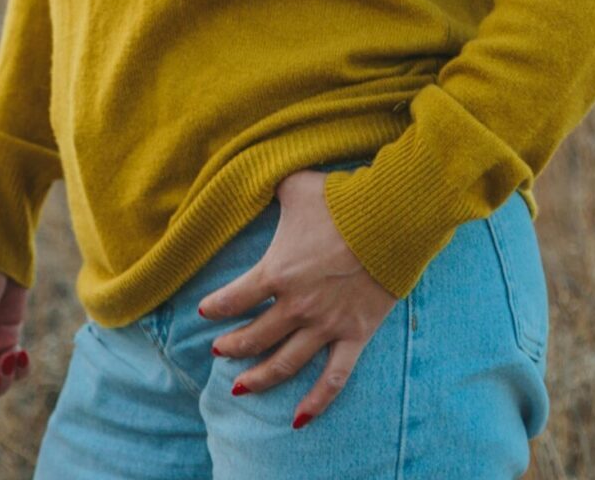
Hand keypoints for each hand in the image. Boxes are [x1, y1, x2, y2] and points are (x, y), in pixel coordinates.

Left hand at [196, 167, 398, 429]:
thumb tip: (259, 173)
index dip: (216, 307)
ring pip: (284, 363)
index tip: (205, 312)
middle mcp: (296, 305)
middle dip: (232, 346)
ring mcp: (324, 325)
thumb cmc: (340, 199)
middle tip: (219, 351)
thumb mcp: (297, 185)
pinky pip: (333, 378)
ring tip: (240, 388)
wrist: (389, 218)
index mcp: (277, 271)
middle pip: (255, 337)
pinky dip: (316, 403)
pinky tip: (299, 421)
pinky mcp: (353, 335)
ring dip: (259, 379)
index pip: (235, 298)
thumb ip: (273, 185)